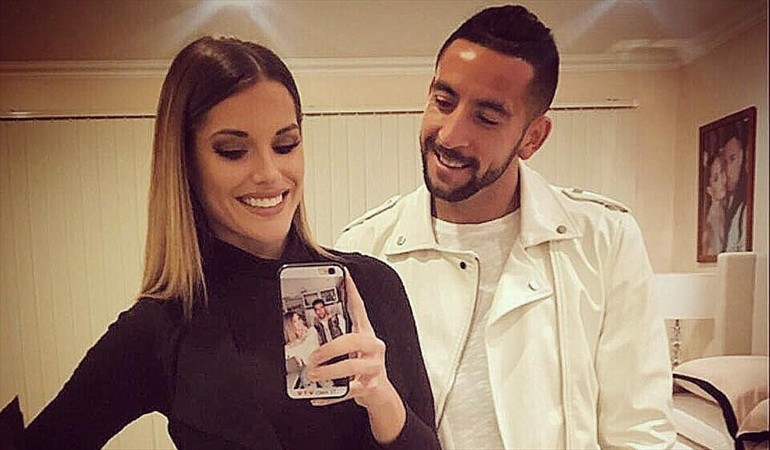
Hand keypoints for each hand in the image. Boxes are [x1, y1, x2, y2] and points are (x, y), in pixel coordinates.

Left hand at [307, 269, 405, 442]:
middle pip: (353, 340)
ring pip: (351, 366)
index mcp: (366, 333)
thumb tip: (305, 332)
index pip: (359, 308)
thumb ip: (334, 338)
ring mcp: (374, 367)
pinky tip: (317, 395)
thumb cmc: (360, 366)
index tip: (343, 275)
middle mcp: (373, 347)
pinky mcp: (370, 386)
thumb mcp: (350, 349)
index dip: (352, 291)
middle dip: (330, 348)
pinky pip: (348, 391)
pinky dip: (330, 395)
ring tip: (313, 374)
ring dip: (328, 371)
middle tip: (313, 356)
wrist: (379, 394)